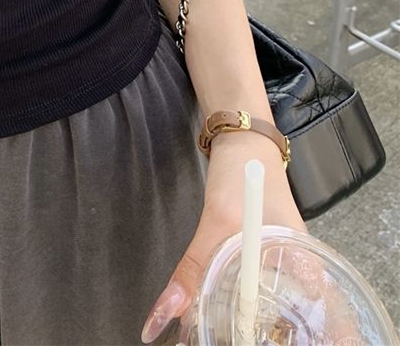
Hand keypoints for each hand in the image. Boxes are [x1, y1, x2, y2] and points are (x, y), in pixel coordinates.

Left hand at [140, 130, 307, 344]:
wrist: (241, 143)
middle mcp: (298, 278)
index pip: (287, 330)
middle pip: (268, 325)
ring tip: (198, 337)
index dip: (251, 340)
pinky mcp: (259, 262)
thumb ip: (192, 271)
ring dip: (225, 321)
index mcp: (306, 275)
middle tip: (199, 344)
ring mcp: (278, 269)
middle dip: (235, 335)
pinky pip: (243, 292)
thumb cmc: (244, 176)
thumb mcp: (217, 224)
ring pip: (252, 310)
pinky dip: (223, 303)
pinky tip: (203, 317)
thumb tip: (162, 319)